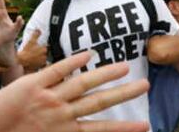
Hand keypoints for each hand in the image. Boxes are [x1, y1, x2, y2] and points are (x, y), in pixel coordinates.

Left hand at [0, 51, 149, 131]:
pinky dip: (73, 61)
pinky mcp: (33, 83)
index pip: (101, 129)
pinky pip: (57, 70)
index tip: (146, 125)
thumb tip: (81, 125)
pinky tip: (88, 53)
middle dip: (123, 94)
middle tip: (144, 84)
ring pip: (83, 83)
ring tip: (125, 67)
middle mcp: (61, 115)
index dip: (123, 128)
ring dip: (105, 74)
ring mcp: (48, 98)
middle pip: (99, 101)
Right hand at [17, 30, 47, 70]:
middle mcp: (45, 56)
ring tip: (34, 57)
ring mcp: (43, 62)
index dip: (43, 46)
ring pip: (44, 59)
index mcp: (44, 49)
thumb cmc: (26, 51)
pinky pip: (41, 65)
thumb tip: (39, 29)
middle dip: (42, 52)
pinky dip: (39, 64)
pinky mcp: (40, 67)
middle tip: (35, 51)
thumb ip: (36, 34)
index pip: (47, 46)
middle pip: (46, 53)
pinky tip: (35, 62)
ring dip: (41, 58)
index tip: (38, 47)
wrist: (21, 61)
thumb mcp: (31, 41)